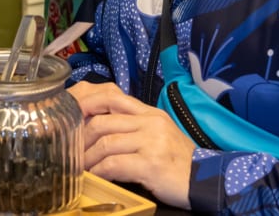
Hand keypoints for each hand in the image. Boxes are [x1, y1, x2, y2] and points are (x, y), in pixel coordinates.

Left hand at [72, 82, 194, 208]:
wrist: (206, 180)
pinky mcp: (151, 164)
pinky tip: (95, 177)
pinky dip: (99, 172)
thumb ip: (135, 126)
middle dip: (82, 136)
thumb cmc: (178, 161)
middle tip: (72, 149)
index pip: (113, 97)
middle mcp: (151, 123)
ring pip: (106, 142)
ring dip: (88, 157)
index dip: (88, 105)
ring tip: (80, 166)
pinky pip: (114, 165)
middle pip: (103, 121)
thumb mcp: (159, 134)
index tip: (72, 117)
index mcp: (150, 113)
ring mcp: (152, 142)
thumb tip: (100, 125)